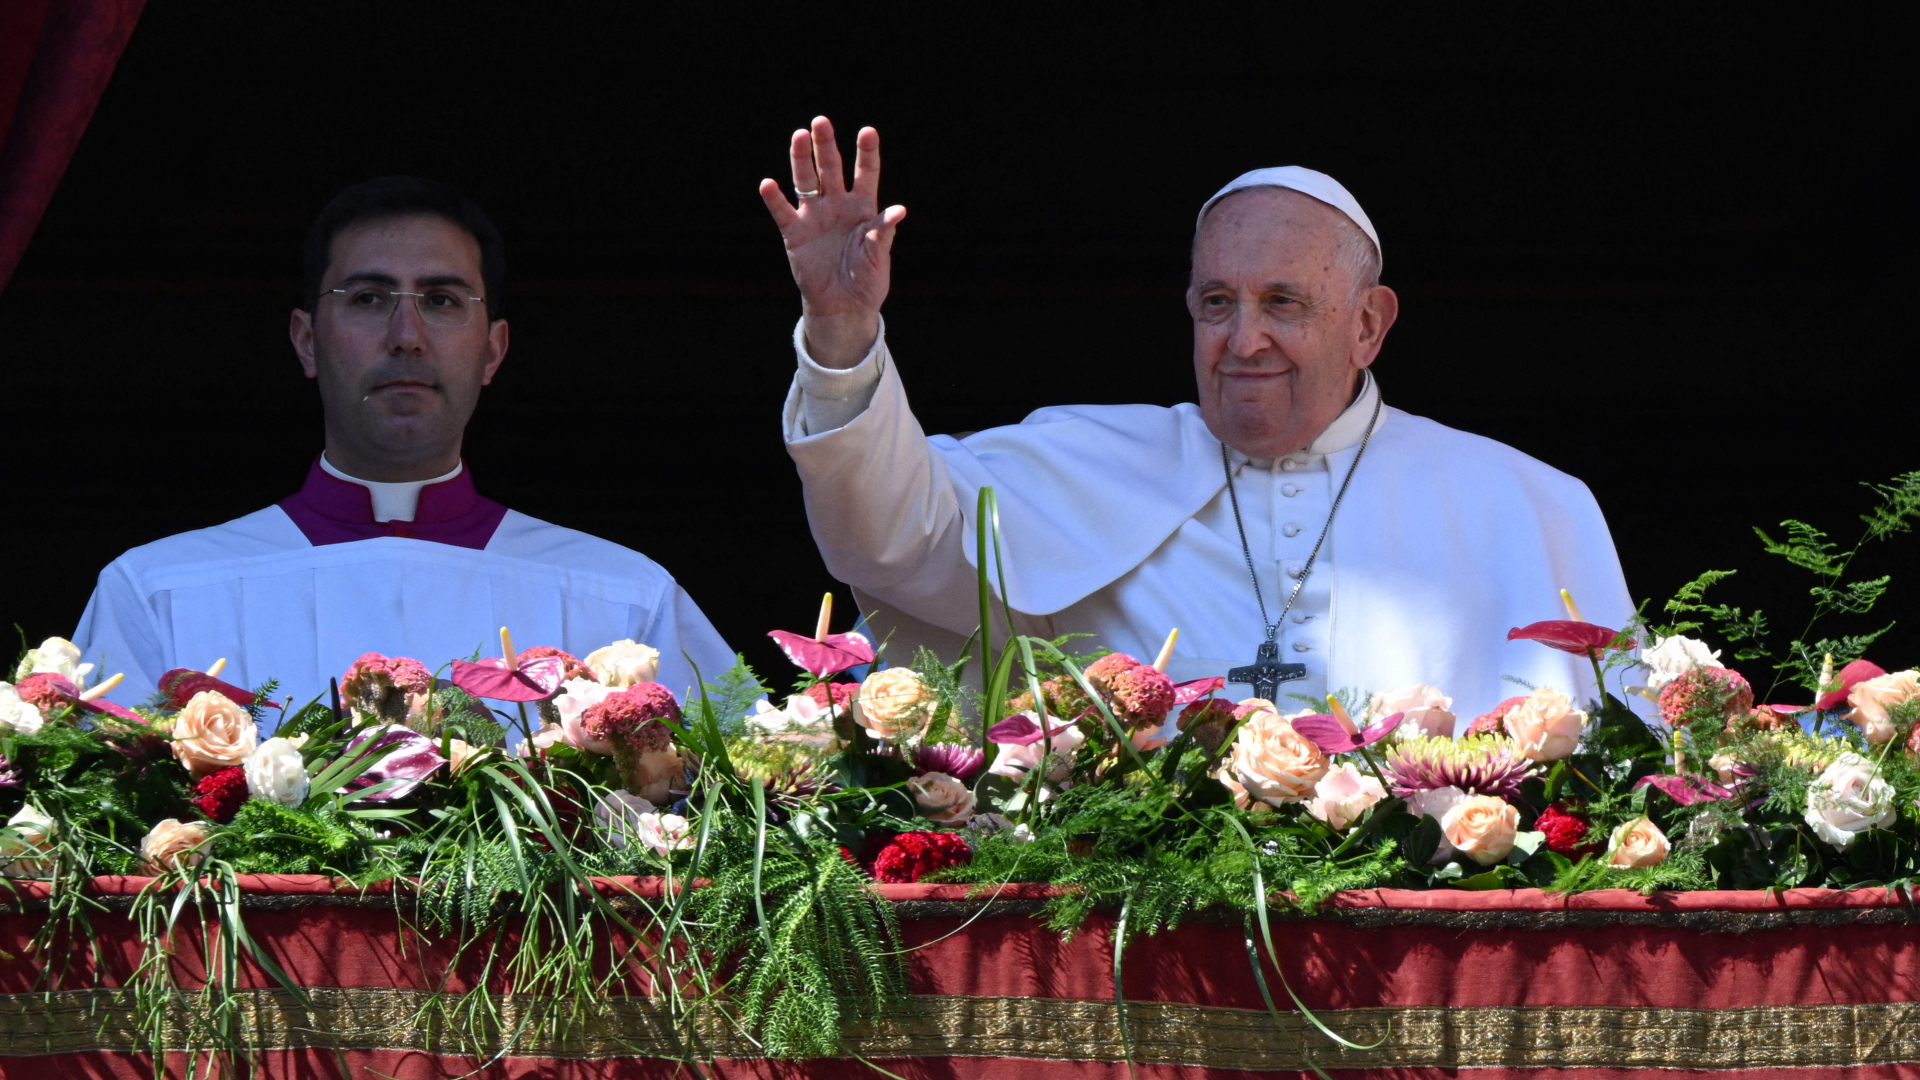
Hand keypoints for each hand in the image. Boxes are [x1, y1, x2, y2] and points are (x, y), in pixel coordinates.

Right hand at [759, 117, 906, 368]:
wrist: (843, 306)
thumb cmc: (867, 279)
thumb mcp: (879, 256)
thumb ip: (883, 232)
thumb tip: (899, 211)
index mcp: (863, 207)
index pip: (866, 173)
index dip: (866, 152)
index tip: (867, 131)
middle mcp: (837, 204)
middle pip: (830, 167)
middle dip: (825, 145)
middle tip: (821, 122)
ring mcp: (814, 215)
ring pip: (805, 180)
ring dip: (800, 158)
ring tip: (798, 136)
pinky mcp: (794, 232)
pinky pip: (782, 212)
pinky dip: (774, 199)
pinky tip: (768, 184)